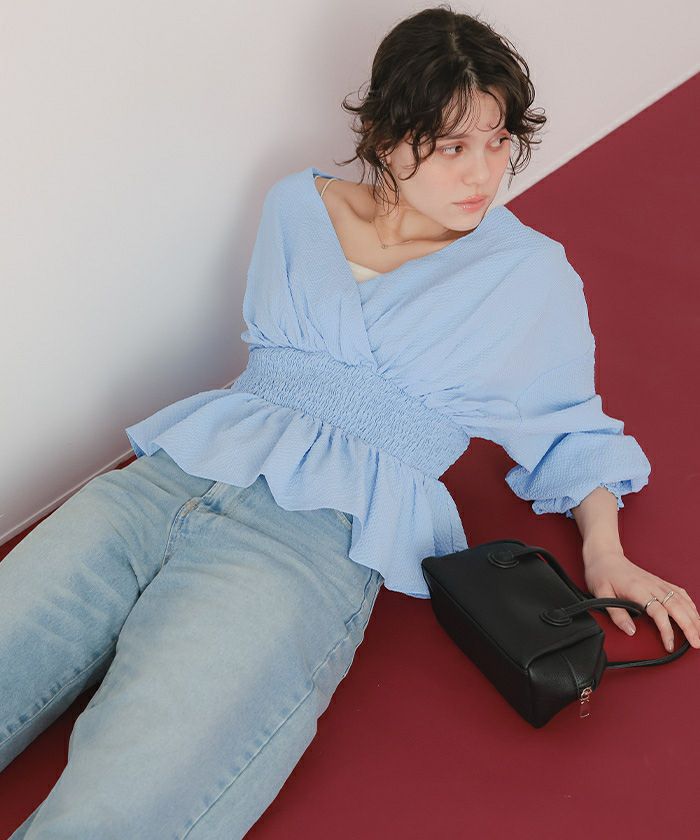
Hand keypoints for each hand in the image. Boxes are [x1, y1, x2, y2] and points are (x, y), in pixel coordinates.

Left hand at [582, 548, 699, 651]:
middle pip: (677, 607)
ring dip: (694, 617)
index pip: (658, 612)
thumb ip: (616, 614)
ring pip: (682, 600)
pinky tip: (695, 615)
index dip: (667, 631)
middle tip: (697, 643)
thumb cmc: (601, 574)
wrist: (604, 556)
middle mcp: (652, 585)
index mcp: (637, 588)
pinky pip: (680, 592)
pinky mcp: (659, 581)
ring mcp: (657, 582)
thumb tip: (631, 631)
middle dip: (690, 626)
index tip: (669, 646)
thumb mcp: (600, 594)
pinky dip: (690, 605)